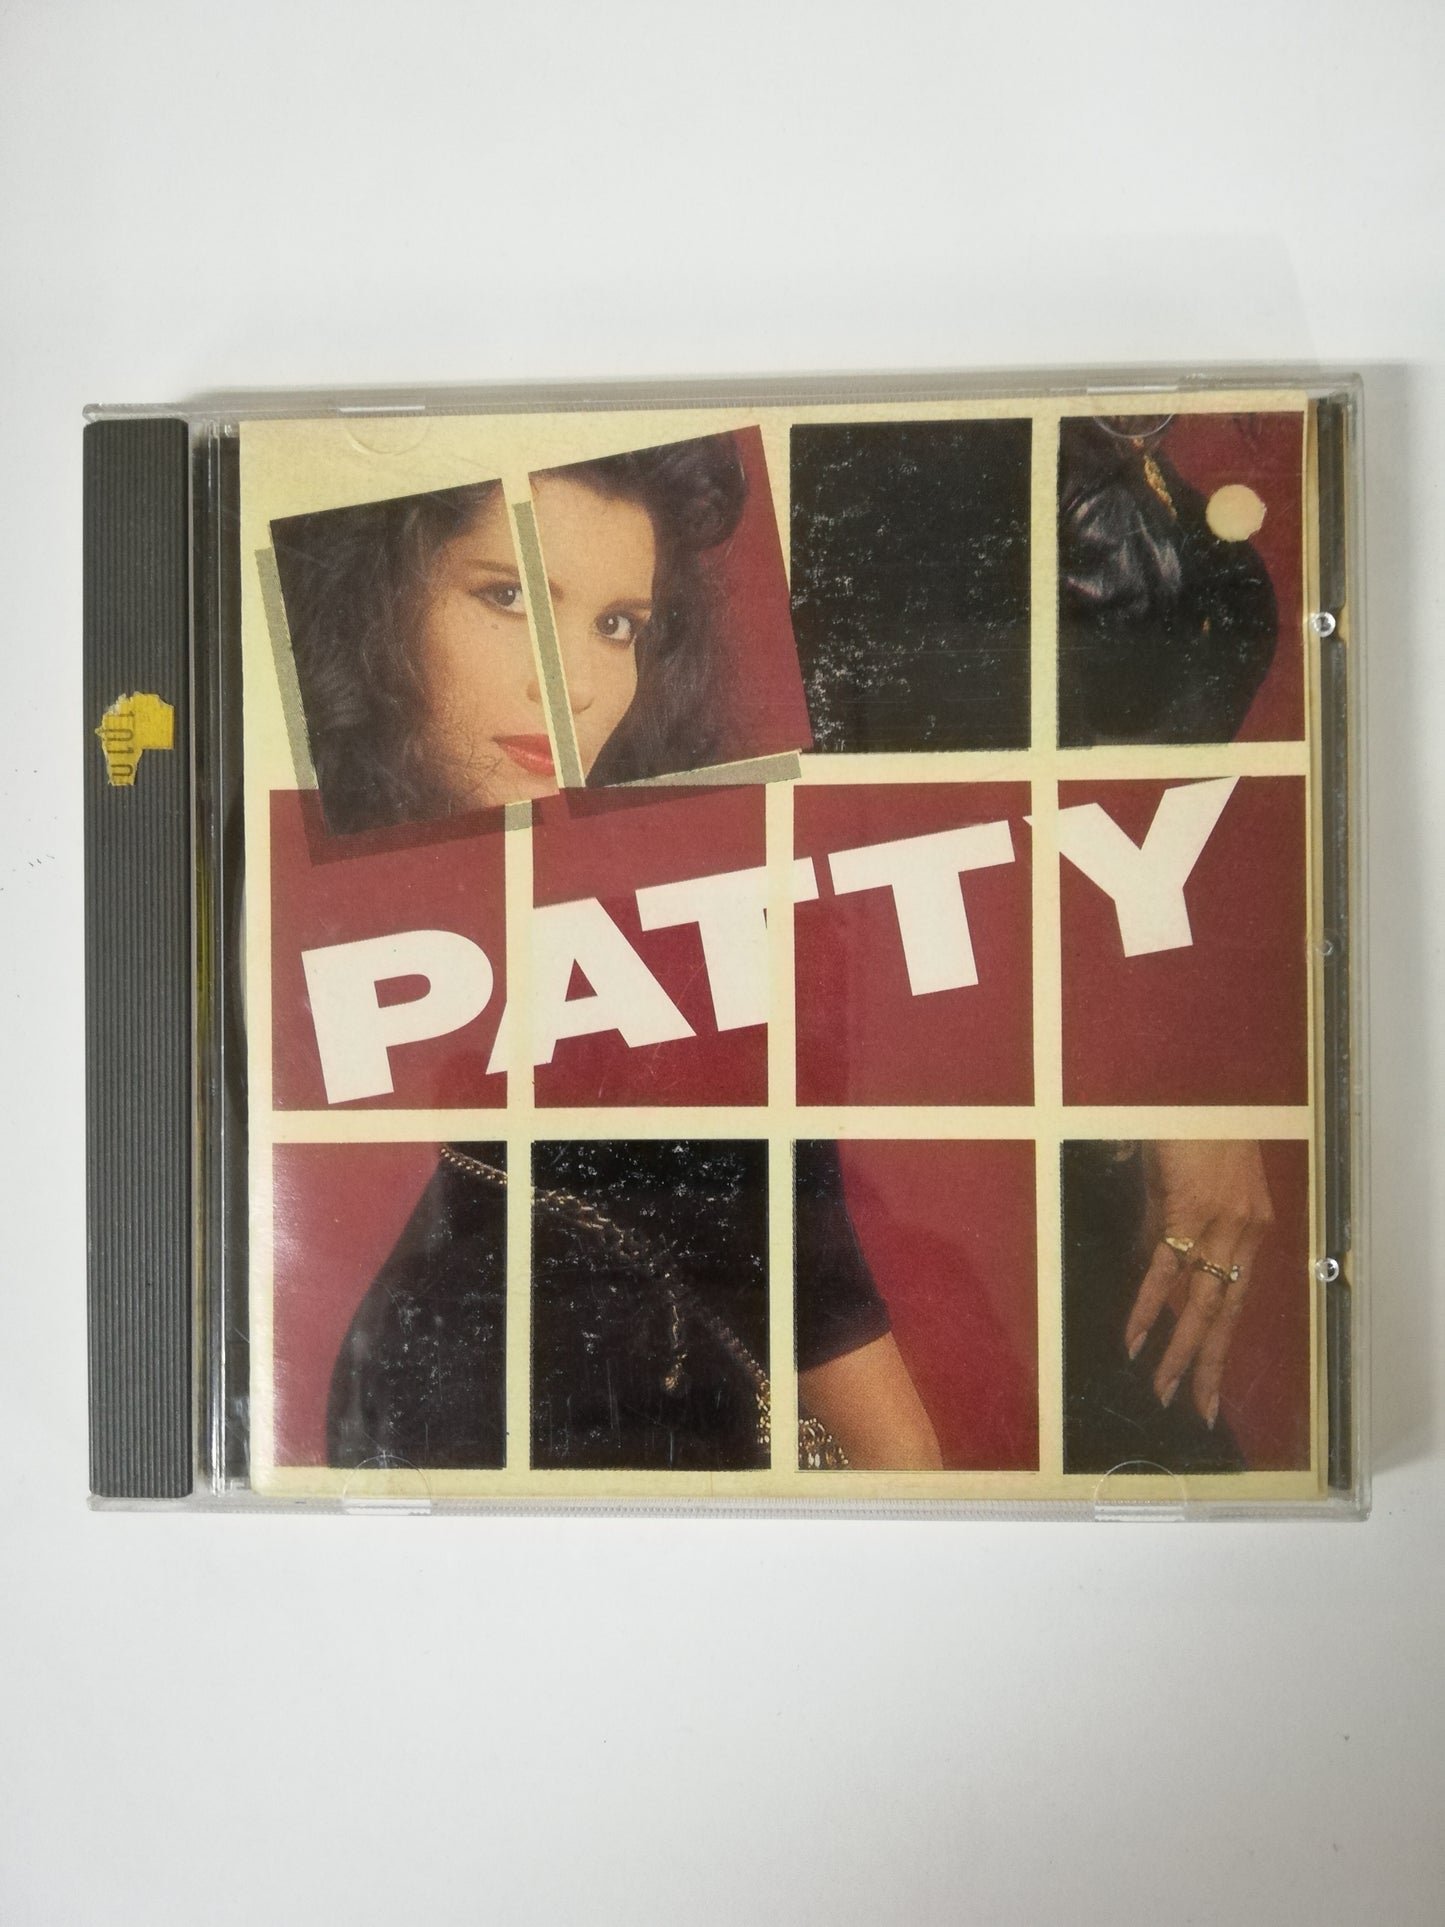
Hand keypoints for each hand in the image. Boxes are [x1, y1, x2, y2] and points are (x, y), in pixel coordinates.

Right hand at [1124, 1140, 1273, 1427]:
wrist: (1197, 1083)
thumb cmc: (1189, 1120)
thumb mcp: (1182, 1177)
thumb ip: (1170, 1221)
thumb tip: (1150, 1262)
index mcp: (1251, 1223)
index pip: (1236, 1296)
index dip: (1221, 1339)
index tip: (1209, 1380)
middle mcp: (1244, 1229)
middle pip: (1224, 1311)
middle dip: (1206, 1362)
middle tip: (1193, 1407)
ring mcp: (1221, 1221)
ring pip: (1199, 1300)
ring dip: (1178, 1349)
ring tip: (1161, 1388)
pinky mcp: (1189, 1209)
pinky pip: (1166, 1268)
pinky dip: (1149, 1306)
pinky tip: (1136, 1339)